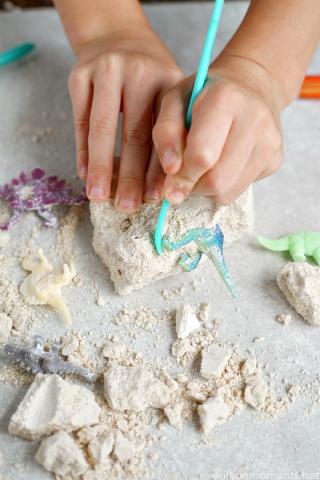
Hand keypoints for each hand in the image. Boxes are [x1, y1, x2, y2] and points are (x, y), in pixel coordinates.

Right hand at [68, 26, 182, 210]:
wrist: (117, 35)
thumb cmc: (147, 76)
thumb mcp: (167, 92)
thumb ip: (167, 130)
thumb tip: (159, 185)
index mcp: (168, 83)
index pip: (164, 135)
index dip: (158, 170)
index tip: (154, 198)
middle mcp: (139, 73)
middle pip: (135, 134)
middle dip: (131, 176)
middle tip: (128, 206)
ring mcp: (106, 71)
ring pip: (103, 129)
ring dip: (101, 167)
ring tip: (99, 196)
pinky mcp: (79, 74)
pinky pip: (80, 119)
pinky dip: (82, 149)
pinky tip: (85, 173)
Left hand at [152, 56, 282, 203]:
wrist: (249, 85)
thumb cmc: (203, 95)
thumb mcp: (174, 101)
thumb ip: (166, 134)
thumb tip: (172, 171)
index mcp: (226, 99)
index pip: (202, 156)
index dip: (181, 175)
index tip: (171, 176)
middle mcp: (254, 119)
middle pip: (217, 180)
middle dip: (193, 185)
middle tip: (184, 174)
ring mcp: (270, 141)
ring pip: (228, 192)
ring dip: (207, 189)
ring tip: (202, 167)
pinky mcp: (275, 159)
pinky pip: (240, 191)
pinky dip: (223, 186)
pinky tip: (222, 164)